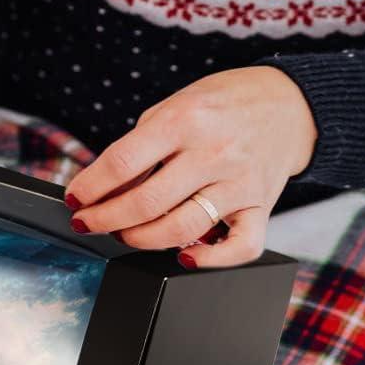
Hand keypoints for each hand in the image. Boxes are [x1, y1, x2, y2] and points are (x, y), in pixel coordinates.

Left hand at [61, 67, 316, 267]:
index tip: (75, 199)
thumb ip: (144, 144)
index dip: (89, 187)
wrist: (289, 104)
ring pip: (181, 228)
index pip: (123, 162)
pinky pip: (238, 248)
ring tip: (125, 233)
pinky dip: (208, 260)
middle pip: (145, 202)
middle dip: (105, 219)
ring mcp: (239, 182)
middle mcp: (213, 152)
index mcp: (185, 119)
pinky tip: (184, 255)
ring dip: (141, 239)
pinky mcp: (261, 207)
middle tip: (89, 222)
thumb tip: (105, 188)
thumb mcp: (177, 105)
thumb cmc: (224, 104)